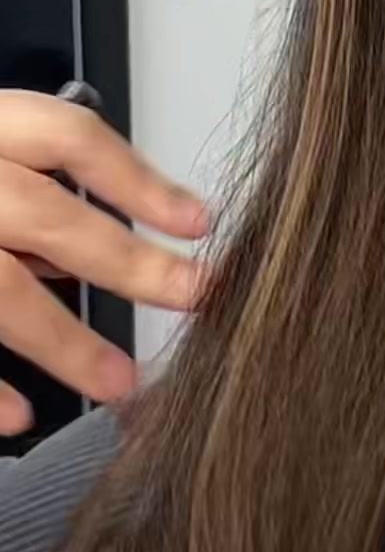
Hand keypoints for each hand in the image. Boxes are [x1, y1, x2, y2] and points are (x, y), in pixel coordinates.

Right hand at [0, 88, 208, 435]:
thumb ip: (31, 195)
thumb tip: (113, 244)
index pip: (67, 134)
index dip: (137, 177)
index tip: (199, 221)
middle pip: (45, 214)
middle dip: (127, 260)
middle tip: (194, 295)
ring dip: (64, 341)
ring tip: (121, 384)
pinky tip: (19, 416)